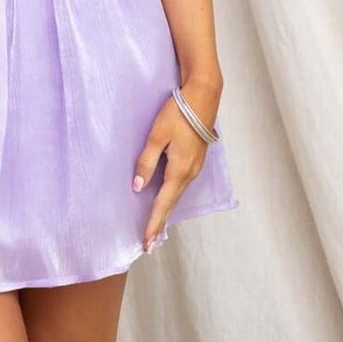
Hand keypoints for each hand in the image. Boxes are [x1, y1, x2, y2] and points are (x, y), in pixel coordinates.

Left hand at [132, 89, 212, 249]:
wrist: (204, 97)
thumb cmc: (179, 113)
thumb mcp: (156, 136)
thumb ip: (146, 162)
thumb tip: (138, 187)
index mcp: (179, 170)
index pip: (163, 203)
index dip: (153, 223)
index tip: (146, 242)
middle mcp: (190, 173)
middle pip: (172, 204)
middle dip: (159, 224)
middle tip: (149, 244)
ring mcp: (195, 168)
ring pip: (177, 195)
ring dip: (166, 212)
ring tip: (156, 228)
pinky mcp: (195, 161)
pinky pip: (181, 186)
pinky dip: (173, 198)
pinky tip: (167, 202)